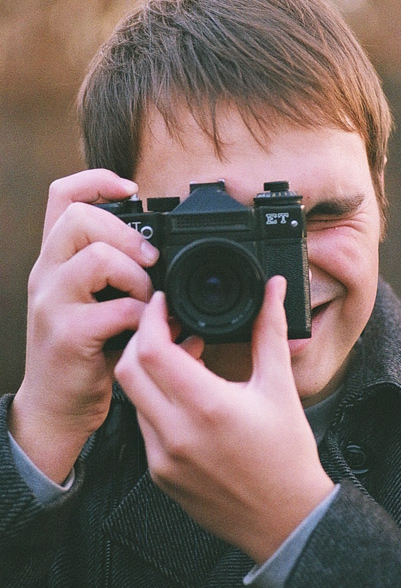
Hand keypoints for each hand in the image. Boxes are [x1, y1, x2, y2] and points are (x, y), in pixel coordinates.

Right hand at [9, 169, 159, 482]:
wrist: (57, 407)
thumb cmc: (84, 350)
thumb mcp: (91, 300)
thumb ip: (116, 271)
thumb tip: (166, 252)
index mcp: (56, 259)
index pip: (63, 196)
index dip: (96, 180)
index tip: (131, 188)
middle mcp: (47, 274)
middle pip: (78, 217)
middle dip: (126, 232)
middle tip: (150, 261)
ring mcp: (52, 304)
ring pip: (95, 256)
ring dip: (136, 274)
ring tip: (146, 297)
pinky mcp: (68, 336)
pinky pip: (114, 309)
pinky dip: (141, 315)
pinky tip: (145, 327)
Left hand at [114, 276, 333, 563]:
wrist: (286, 521)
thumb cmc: (287, 458)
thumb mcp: (280, 387)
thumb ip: (269, 331)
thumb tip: (273, 290)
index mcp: (206, 407)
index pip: (152, 349)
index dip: (153, 318)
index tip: (164, 303)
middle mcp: (176, 434)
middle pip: (128, 369)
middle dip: (142, 339)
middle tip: (170, 326)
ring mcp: (162, 458)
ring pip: (133, 397)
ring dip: (149, 371)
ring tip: (186, 359)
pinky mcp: (159, 475)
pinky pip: (143, 425)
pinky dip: (155, 401)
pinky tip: (186, 397)